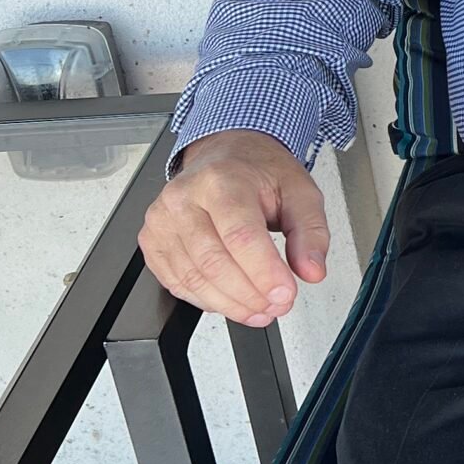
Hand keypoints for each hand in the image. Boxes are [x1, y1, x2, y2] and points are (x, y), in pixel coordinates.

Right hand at [139, 130, 328, 326]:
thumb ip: (311, 232)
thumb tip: (312, 269)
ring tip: (260, 309)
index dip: (263, 272)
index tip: (285, 294)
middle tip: (277, 305)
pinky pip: (176, 283)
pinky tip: (231, 299)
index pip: (240, 236)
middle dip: (250, 295)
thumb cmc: (259, 172)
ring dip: (230, 304)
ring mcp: (162, 220)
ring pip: (193, 278)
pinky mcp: (151, 240)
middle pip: (214, 262)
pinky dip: (206, 300)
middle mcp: (184, 198)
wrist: (225, 154)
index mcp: (222, 180)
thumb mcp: (300, 191)